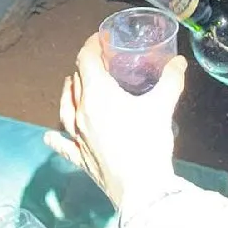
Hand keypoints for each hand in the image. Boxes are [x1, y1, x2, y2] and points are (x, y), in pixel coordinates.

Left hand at [45, 34, 186, 209]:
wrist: (141, 188)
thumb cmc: (148, 142)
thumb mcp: (163, 106)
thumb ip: (171, 80)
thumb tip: (178, 61)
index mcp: (97, 94)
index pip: (86, 60)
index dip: (92, 45)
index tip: (102, 39)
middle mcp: (81, 112)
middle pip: (76, 81)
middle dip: (86, 66)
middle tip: (101, 61)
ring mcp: (77, 137)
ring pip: (65, 108)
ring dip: (68, 92)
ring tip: (72, 84)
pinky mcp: (80, 158)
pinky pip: (63, 145)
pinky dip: (56, 138)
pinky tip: (50, 136)